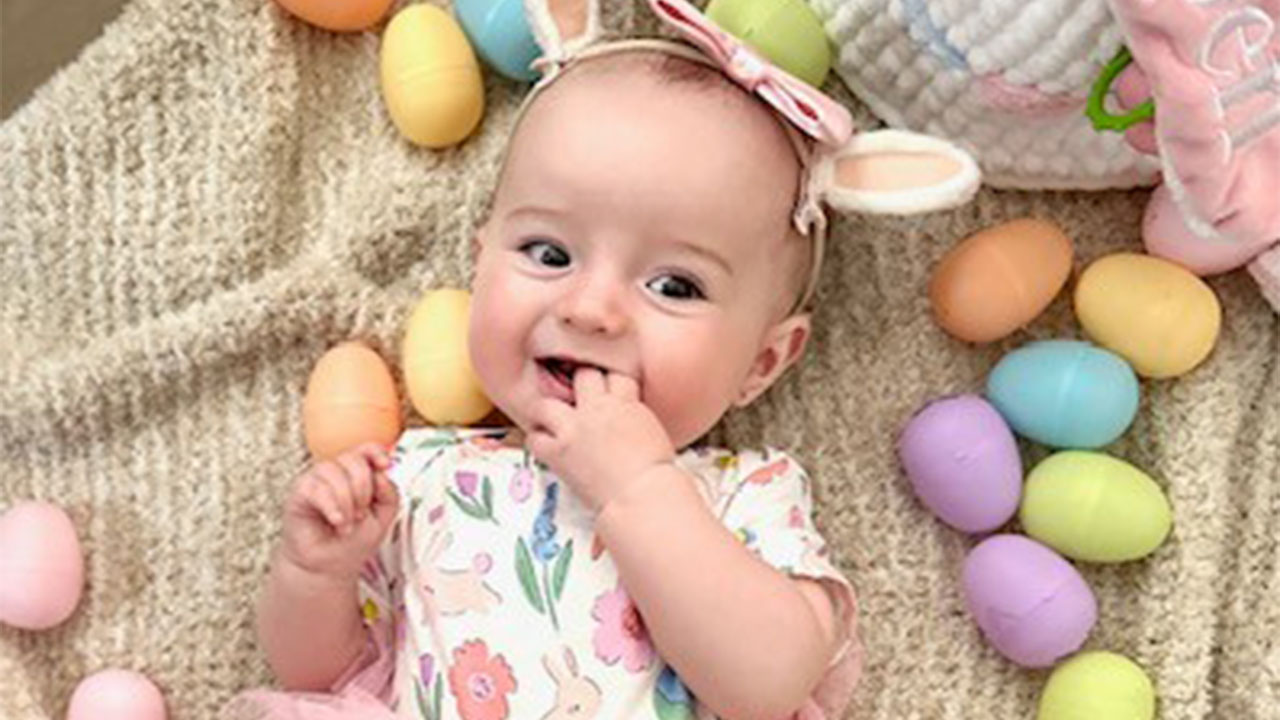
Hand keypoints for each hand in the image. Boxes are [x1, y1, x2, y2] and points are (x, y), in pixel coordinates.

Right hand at [279, 442, 398, 579]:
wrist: (328, 567)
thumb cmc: (352, 542)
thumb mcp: (383, 517)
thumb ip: (389, 493)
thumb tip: (382, 473)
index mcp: (356, 475)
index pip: (366, 449)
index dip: (376, 452)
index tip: (384, 465)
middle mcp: (336, 473)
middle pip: (353, 459)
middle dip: (363, 489)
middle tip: (361, 514)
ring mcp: (316, 481)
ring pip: (334, 471)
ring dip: (347, 501)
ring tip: (347, 523)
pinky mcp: (299, 493)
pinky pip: (317, 488)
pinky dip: (332, 506)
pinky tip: (337, 521)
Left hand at [526, 368, 675, 512]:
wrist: (643, 494)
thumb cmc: (657, 473)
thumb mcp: (653, 432)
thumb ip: (634, 417)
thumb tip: (625, 422)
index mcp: (627, 402)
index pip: (614, 372)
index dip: (608, 380)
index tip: (605, 389)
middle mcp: (598, 408)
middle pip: (582, 376)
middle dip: (580, 386)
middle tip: (579, 402)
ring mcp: (575, 428)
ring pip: (547, 404)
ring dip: (548, 413)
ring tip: (553, 424)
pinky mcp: (559, 451)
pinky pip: (534, 438)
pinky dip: (537, 441)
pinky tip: (546, 447)